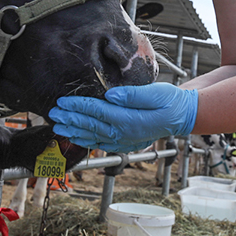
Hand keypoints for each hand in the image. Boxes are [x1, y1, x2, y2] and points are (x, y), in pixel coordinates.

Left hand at [49, 83, 197, 152]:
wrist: (182, 116)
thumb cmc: (171, 102)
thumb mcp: (157, 93)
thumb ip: (133, 95)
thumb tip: (111, 96)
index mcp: (130, 121)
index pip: (98, 112)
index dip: (78, 106)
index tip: (63, 101)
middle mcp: (124, 134)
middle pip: (91, 126)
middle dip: (70, 119)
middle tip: (53, 113)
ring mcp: (124, 141)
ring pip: (93, 136)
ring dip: (73, 131)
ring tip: (57, 126)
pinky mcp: (124, 142)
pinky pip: (100, 143)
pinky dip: (85, 140)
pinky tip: (75, 136)